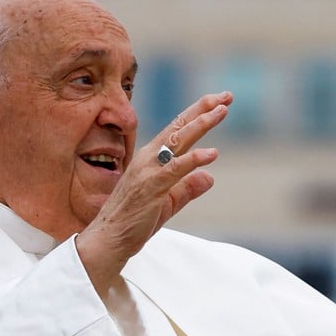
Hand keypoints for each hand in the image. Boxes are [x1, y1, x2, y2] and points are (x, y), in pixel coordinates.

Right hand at [77, 91, 232, 295]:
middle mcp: (148, 158)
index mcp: (151, 159)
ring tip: (222, 112)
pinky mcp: (151, 186)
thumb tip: (210, 177)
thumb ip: (187, 188)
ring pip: (177, 141)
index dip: (198, 114)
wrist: (109, 239)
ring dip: (200, 125)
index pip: (177, 131)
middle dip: (203, 109)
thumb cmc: (133, 221)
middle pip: (179, 127)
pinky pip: (175, 169)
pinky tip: (212, 153)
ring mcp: (148, 171)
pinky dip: (193, 159)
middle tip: (227, 96)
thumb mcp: (167, 203)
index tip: (219, 102)